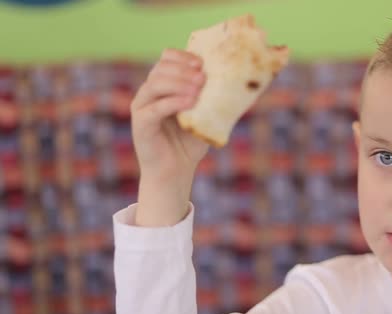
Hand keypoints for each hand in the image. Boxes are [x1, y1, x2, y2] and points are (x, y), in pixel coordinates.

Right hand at [130, 48, 208, 226]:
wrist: (176, 171)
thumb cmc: (191, 142)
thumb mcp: (205, 115)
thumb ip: (213, 98)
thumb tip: (242, 82)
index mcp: (163, 85)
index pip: (166, 59)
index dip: (182, 56)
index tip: (202, 62)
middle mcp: (149, 92)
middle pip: (160, 68)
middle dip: (183, 69)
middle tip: (203, 76)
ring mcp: (142, 106)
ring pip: (156, 84)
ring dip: (179, 83)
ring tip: (199, 88)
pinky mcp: (140, 123)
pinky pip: (155, 108)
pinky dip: (173, 102)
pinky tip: (190, 102)